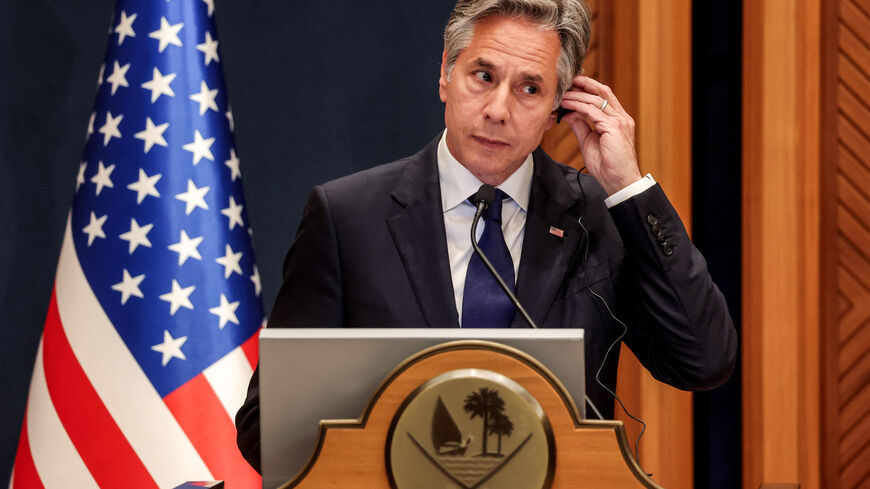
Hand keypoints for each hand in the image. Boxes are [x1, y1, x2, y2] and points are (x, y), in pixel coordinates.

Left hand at [559, 76, 640, 195]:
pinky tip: (567, 105)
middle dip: (584, 84)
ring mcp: (619, 121)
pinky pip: (592, 111)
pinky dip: (578, 106)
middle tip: (567, 81)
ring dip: (577, 95)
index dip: (589, 88)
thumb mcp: (589, 141)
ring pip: (596, 100)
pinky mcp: (613, 128)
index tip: (573, 85)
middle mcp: (621, 118)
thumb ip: (581, 125)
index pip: (605, 96)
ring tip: (563, 94)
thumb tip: (570, 113)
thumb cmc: (607, 165)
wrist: (618, 181)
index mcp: (618, 120)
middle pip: (603, 92)